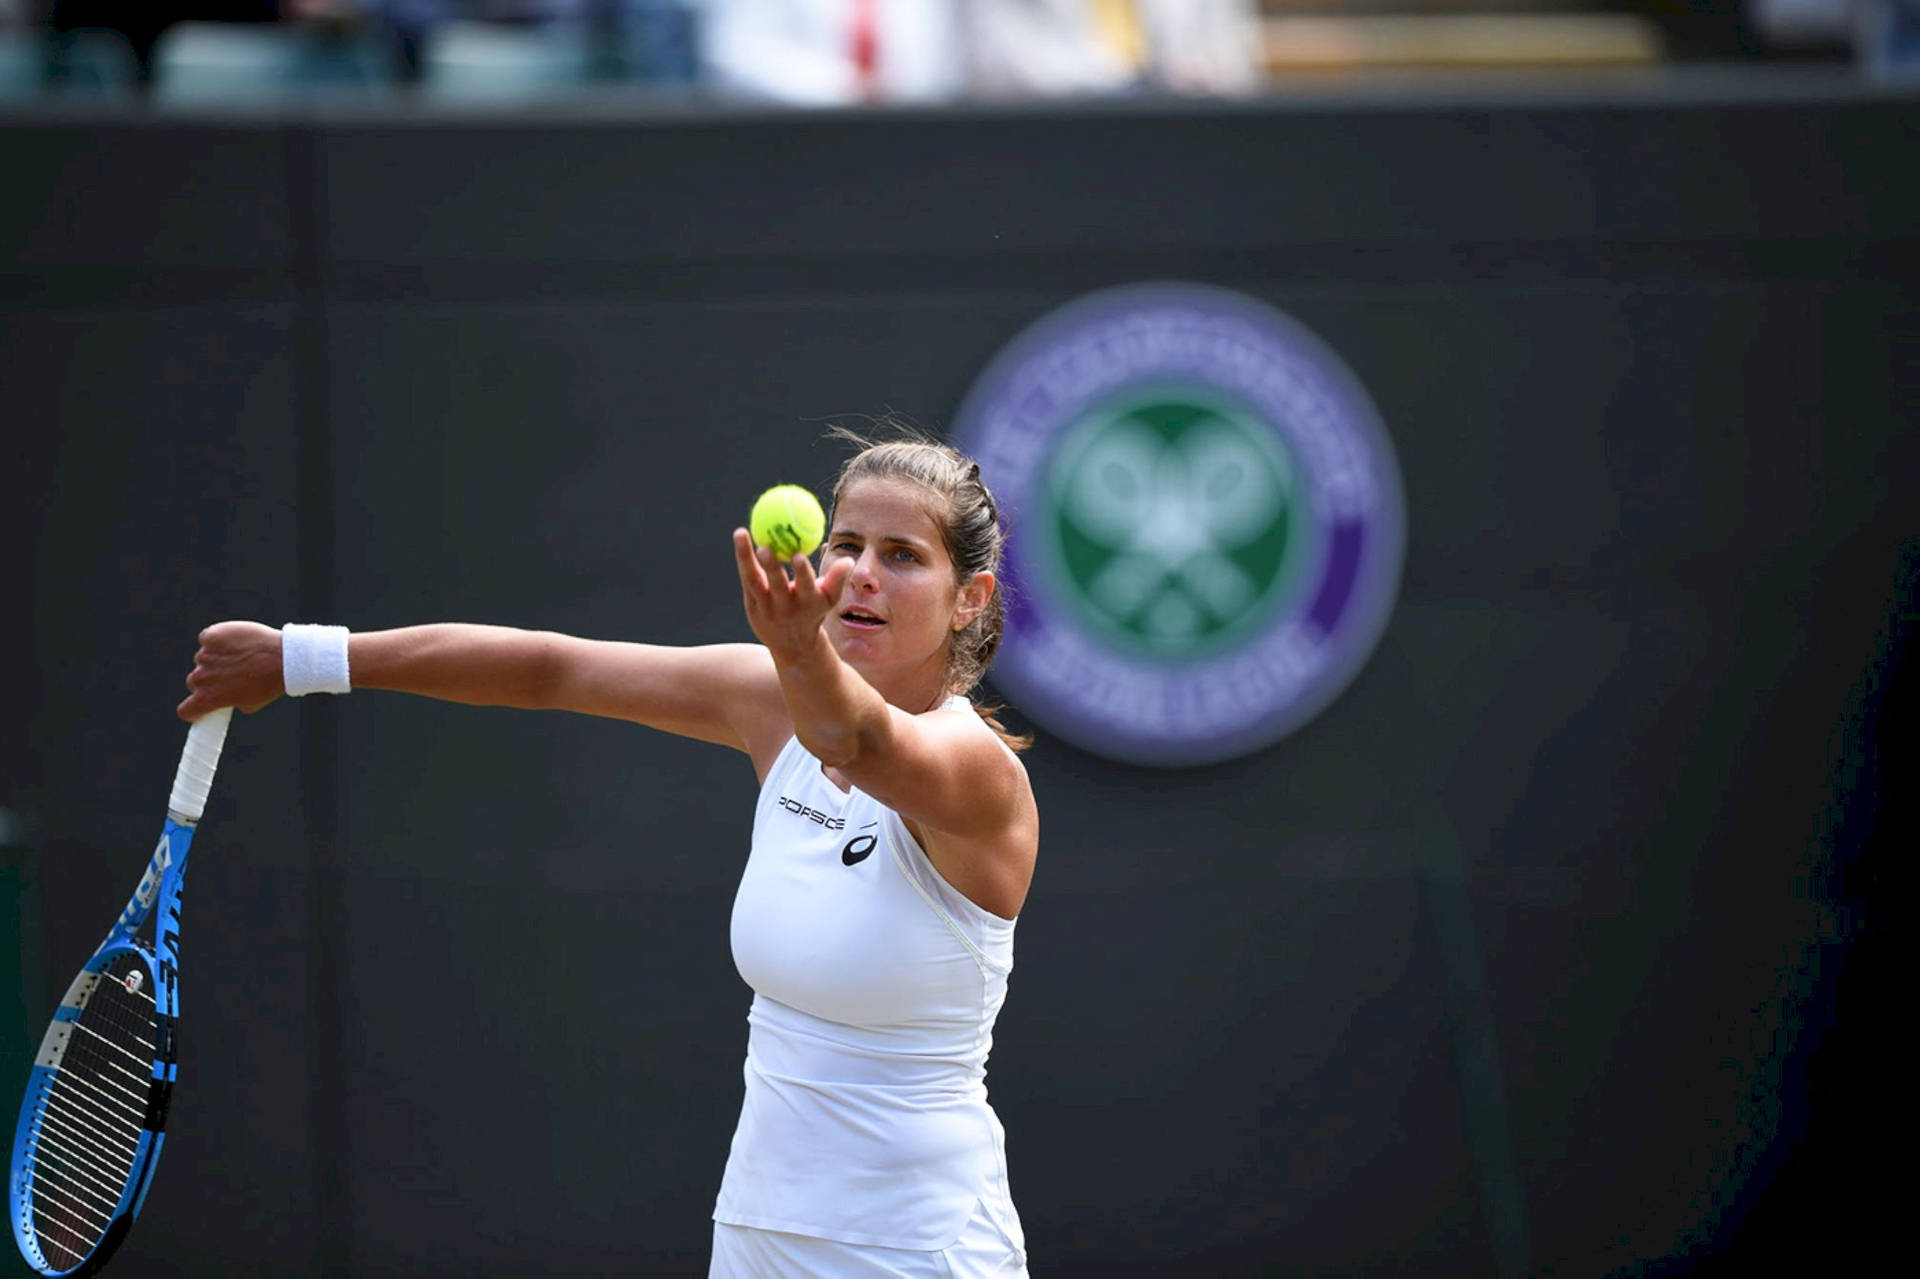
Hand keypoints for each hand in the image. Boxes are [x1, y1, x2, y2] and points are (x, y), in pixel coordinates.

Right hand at [176, 621, 285, 719]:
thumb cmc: (270, 683)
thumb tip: (226, 701)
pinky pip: (208, 639)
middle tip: (231, 676)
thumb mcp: (250, 704)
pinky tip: (236, 642)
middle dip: (209, 681)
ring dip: (216, 658)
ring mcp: (204, 655)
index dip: (194, 710)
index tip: (201, 707)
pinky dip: (218, 640)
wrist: (284, 657)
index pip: (185, 710)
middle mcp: (201, 677)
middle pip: (195, 682)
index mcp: (208, 698)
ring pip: (204, 659)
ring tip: (241, 657)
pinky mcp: (211, 636)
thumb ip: (230, 703)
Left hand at [732, 528, 852, 664]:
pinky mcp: (752, 606)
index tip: (798, 555)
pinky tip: (741, 538)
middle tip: (764, 547)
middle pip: (777, 584)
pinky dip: (743, 559)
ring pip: (754, 580)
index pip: (806, 586)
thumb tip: (848, 560)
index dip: (803, 572)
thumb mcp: (829, 598)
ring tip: (741, 533)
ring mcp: (766, 607)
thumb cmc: (814, 611)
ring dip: (746, 557)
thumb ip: (838, 579)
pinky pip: (747, 579)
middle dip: (771, 566)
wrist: (793, 644)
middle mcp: (785, 606)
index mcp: (808, 602)